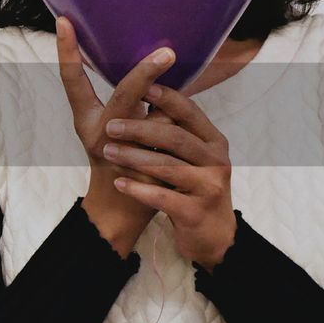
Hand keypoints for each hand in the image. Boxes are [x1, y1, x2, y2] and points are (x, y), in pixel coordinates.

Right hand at [55, 16, 175, 257]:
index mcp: (86, 120)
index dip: (67, 51)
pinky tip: (183, 139)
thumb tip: (160, 63)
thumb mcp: (117, 127)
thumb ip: (132, 101)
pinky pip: (174, 136)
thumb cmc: (123, 159)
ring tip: (174, 119)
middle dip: (147, 72)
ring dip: (173, 111)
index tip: (64, 21)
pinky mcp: (145, 167)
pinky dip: (182, 131)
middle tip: (167, 52)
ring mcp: (122, 151)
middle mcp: (100, 133)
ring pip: (159, 117)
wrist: (123, 209)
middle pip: (126, 95)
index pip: (73, 81)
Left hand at [101, 81, 237, 268]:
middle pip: (175, 137)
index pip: (190, 112)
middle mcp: (216, 160)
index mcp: (214, 141)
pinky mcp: (196, 212)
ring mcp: (208, 187)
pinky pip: (162, 197)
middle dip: (140, 128)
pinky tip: (119, 182)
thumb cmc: (195, 188)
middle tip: (110, 126)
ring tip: (108, 151)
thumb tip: (147, 91)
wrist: (214, 236)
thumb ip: (177, 131)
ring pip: (167, 166)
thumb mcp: (195, 157)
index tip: (140, 86)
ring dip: (134, 157)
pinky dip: (138, 188)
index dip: (166, 98)